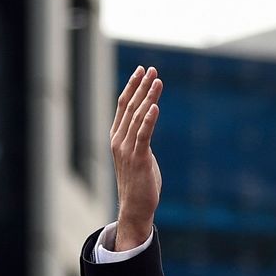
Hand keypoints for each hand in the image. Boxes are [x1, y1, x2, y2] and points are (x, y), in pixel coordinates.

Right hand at [107, 66, 163, 250]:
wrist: (135, 207)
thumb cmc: (140, 182)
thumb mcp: (139, 155)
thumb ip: (141, 138)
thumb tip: (149, 124)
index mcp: (117, 137)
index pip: (123, 106)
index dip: (132, 87)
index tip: (142, 71)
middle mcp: (119, 140)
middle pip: (130, 106)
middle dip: (141, 86)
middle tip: (152, 69)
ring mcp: (127, 149)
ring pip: (137, 116)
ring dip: (148, 97)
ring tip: (158, 81)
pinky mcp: (138, 158)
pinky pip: (143, 134)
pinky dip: (149, 119)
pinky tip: (155, 106)